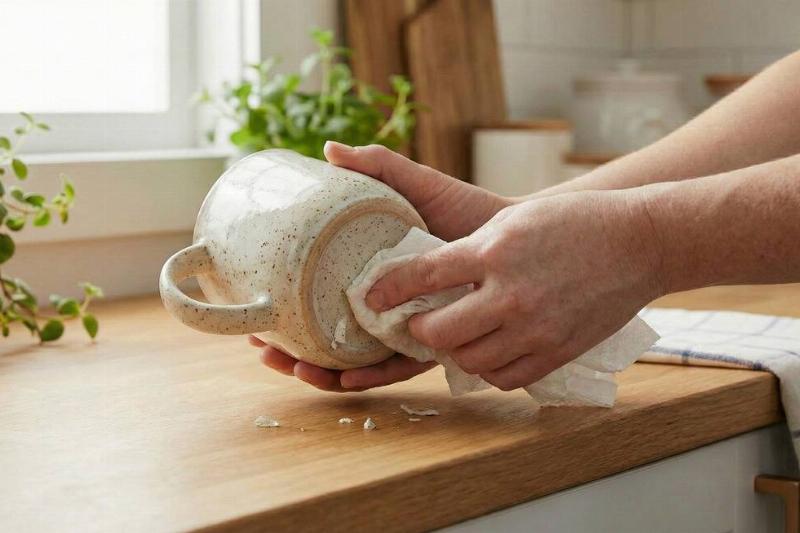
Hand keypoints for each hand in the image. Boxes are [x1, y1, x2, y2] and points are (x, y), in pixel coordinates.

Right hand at [253, 141, 512, 391]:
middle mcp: (380, 309)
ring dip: (320, 371)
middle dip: (291, 353)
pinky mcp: (433, 341)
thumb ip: (377, 168)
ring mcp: (404, 328)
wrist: (511, 234)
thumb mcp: (415, 185)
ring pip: (354, 362)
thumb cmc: (463, 209)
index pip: (315, 306)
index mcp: (367, 280)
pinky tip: (345, 377)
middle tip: (263, 349)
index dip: (283, 318)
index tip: (254, 321)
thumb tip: (328, 150)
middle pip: (326, 341)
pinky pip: (398, 366)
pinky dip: (370, 375)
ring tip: (296, 366)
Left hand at [365, 189, 664, 390]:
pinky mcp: (556, 352)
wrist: (640, 242)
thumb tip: (428, 273)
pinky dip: (488, 367)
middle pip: (438, 333)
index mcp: (494, 251)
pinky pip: (504, 377)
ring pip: (468, 362)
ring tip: (456, 335)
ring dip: (453, 351)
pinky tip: (489, 349)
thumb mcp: (513, 219)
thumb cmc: (573, 223)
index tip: (372, 299)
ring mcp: (535, 329)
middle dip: (419, 329)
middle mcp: (510, 294)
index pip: (422, 276)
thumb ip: (470, 248)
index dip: (388, 290)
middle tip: (420, 321)